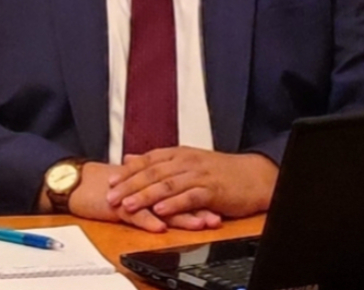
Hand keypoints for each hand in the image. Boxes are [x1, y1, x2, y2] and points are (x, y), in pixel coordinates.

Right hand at [62, 162, 221, 231]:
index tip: (220, 205)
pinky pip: (134, 214)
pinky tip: (160, 227)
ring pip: (160, 205)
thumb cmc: (110, 186)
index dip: (201, 197)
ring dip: (180, 215)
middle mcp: (146, 186)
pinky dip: (148, 220)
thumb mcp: (139, 188)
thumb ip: (159, 190)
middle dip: (198, 207)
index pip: (182, 188)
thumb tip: (182, 197)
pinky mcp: (117, 205)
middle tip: (216, 216)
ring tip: (198, 223)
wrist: (80, 183)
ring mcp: (132, 195)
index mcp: (153, 180)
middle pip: (176, 196)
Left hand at [105, 147, 277, 218]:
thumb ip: (157, 161)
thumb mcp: (186, 160)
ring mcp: (199, 175)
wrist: (253, 176)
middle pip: (153, 173)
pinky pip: (189, 197)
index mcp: (179, 154)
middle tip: (112, 196)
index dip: (128, 171)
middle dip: (130, 185)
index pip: (148, 160)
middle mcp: (187, 162)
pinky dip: (173, 204)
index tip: (111, 181)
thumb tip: (130, 158)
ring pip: (167, 185)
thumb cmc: (220, 171)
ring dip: (146, 195)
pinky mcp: (212, 190)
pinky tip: (160, 210)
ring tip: (129, 205)